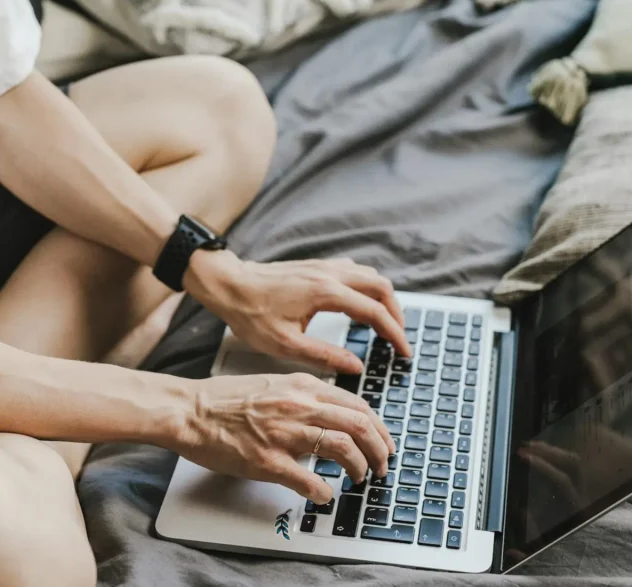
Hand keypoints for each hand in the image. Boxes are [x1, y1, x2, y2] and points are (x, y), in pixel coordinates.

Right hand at [173, 372, 394, 502]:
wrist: (190, 410)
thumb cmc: (227, 399)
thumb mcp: (276, 382)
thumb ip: (307, 395)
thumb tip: (336, 412)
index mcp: (303, 386)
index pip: (359, 405)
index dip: (379, 427)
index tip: (384, 441)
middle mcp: (299, 406)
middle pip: (360, 426)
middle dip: (379, 449)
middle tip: (382, 465)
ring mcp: (284, 434)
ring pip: (343, 449)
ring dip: (359, 468)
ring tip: (359, 478)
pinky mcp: (267, 461)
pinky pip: (308, 480)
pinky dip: (324, 491)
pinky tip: (325, 494)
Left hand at [184, 250, 411, 372]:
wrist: (227, 284)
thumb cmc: (250, 314)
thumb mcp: (285, 345)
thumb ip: (324, 356)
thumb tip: (355, 366)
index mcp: (325, 293)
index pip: (374, 312)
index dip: (394, 334)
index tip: (403, 351)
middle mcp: (329, 274)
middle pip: (381, 287)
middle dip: (396, 313)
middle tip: (398, 339)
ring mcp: (324, 266)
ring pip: (370, 275)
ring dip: (384, 297)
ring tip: (386, 323)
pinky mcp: (316, 265)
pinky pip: (354, 270)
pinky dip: (368, 286)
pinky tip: (362, 302)